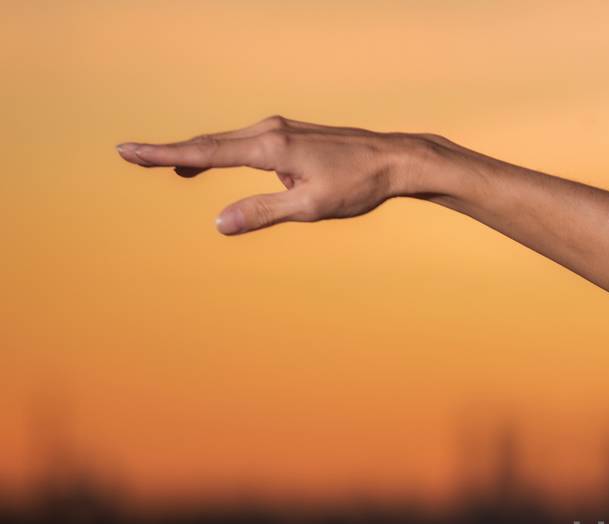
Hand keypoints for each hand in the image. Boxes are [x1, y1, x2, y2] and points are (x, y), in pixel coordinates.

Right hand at [116, 115, 427, 234]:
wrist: (395, 159)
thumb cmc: (358, 184)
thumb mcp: (310, 206)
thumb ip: (262, 213)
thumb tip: (218, 223)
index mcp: (270, 147)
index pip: (205, 152)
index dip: (164, 154)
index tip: (129, 152)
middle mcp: (270, 131)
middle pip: (209, 144)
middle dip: (169, 151)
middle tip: (129, 154)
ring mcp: (280, 130)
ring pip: (227, 143)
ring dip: (196, 154)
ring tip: (165, 165)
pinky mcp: (290, 136)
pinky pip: (246, 145)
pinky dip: (223, 154)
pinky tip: (215, 163)